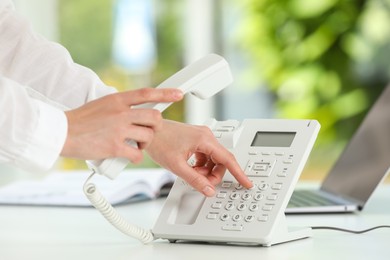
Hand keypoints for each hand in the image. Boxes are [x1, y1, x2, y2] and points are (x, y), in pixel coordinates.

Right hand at [61, 88, 182, 162]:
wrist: (62, 132)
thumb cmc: (81, 120)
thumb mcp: (102, 104)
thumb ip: (120, 106)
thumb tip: (136, 111)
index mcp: (117, 99)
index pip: (147, 93)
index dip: (165, 93)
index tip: (178, 94)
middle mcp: (121, 112)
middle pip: (154, 117)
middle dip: (156, 127)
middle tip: (148, 132)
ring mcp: (119, 129)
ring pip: (149, 136)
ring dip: (145, 143)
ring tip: (134, 144)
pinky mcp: (115, 147)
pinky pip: (138, 154)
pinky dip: (136, 157)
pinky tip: (128, 155)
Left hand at [146, 120, 252, 195]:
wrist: (147, 130)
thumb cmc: (158, 141)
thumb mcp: (177, 165)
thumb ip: (195, 180)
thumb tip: (209, 190)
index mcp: (204, 139)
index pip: (228, 159)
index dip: (239, 173)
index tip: (246, 183)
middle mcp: (206, 135)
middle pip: (221, 160)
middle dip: (214, 175)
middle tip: (202, 183)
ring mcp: (201, 136)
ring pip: (213, 159)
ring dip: (206, 171)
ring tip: (192, 174)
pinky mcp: (196, 139)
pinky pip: (206, 156)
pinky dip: (201, 165)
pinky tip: (191, 168)